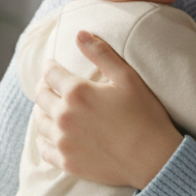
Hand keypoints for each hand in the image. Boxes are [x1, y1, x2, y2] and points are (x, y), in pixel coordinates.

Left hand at [34, 30, 182, 190]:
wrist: (155, 159)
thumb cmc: (145, 115)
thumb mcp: (127, 77)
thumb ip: (101, 53)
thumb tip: (79, 34)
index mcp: (77, 92)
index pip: (51, 73)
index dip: (50, 66)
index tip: (52, 65)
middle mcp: (64, 116)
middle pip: (41, 96)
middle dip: (43, 87)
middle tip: (49, 85)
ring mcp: (64, 141)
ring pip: (39, 122)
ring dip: (42, 111)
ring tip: (48, 108)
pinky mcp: (67, 162)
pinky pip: (44, 149)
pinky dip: (43, 140)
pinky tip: (49, 136)